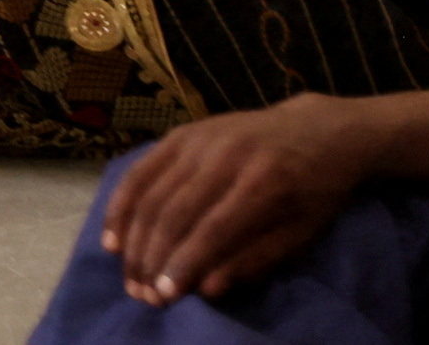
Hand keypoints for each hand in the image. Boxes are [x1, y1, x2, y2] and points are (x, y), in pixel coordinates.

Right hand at [99, 98, 369, 306]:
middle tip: (141, 295)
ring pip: (151, 194)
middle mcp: (224, 156)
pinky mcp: (179, 133)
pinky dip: (121, 206)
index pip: (212, 230)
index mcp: (263, 183)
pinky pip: (140, 171)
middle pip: (173, 212)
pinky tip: (112, 238)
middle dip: (152, 258)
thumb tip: (206, 288)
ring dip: (134, 240)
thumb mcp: (302, 233)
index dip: (184, 264)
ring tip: (129, 276)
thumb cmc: (315, 192)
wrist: (316, 131)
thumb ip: (256, 260)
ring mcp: (197, 140)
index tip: (165, 297)